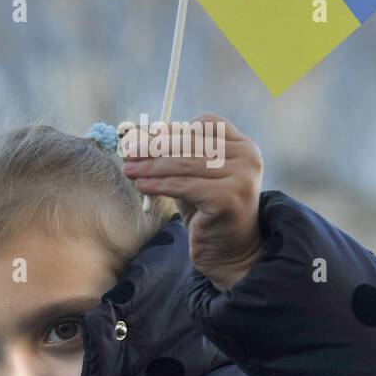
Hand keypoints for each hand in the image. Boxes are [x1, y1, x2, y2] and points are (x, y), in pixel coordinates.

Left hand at [122, 114, 263, 289]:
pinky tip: (141, 186)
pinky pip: (184, 186)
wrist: (230, 252)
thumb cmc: (208, 212)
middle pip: (192, 142)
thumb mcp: (193, 177)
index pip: (206, 123)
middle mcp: (248, 158)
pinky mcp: (229, 198)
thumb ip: (175, 156)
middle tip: (128, 151)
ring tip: (129, 169)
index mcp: (244, 146)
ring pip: (185, 163)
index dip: (172, 128)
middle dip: (155, 146)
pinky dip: (159, 185)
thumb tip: (138, 137)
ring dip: (151, 166)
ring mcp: (242, 177)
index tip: (143, 135)